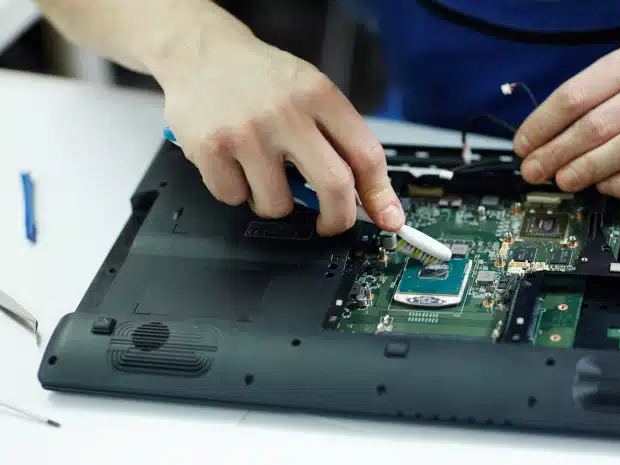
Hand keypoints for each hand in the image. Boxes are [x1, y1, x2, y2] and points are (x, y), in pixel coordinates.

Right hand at [157, 30, 404, 234]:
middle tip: (329, 223)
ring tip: (263, 173)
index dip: (381, 195)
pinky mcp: (211, 149)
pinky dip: (236, 192)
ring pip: (278, 204)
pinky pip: (235, 199)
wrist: (199, 53)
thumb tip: (367, 197)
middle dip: (336, 219)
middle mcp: (286, 112)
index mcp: (319, 96)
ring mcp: (247, 132)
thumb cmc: (260, 79)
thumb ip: (338, 139)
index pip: (366, 155)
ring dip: (274, 202)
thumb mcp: (309, 92)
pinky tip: (233, 164)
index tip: (387, 217)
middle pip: (334, 187)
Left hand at [513, 43, 619, 197]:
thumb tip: (540, 139)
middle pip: (596, 125)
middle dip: (556, 153)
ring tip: (563, 181)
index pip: (575, 96)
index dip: (542, 125)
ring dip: (587, 170)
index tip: (522, 146)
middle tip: (534, 171)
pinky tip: (605, 187)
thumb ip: (590, 98)